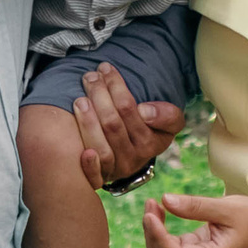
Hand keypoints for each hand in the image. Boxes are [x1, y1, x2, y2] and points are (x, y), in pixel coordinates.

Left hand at [70, 63, 183, 187]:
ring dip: (87, 121)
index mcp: (152, 142)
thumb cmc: (150, 127)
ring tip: (79, 98)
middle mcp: (135, 158)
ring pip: (100, 145)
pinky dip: (88, 165)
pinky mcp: (102, 178)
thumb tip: (144, 111)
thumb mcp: (168, 121)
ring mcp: (117, 169)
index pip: (129, 109)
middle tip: (89, 77)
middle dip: (98, 96)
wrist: (135, 152)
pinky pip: (95, 176)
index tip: (106, 69)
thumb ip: (167, 115)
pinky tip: (82, 150)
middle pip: (111, 124)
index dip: (116, 87)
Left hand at [142, 191, 247, 247]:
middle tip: (150, 203)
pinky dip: (162, 232)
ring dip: (154, 233)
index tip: (149, 213)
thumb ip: (195, 206)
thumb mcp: (225, 207)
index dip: (156, 236)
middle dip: (151, 233)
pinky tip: (161, 212)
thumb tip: (165, 200)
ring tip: (153, 205)